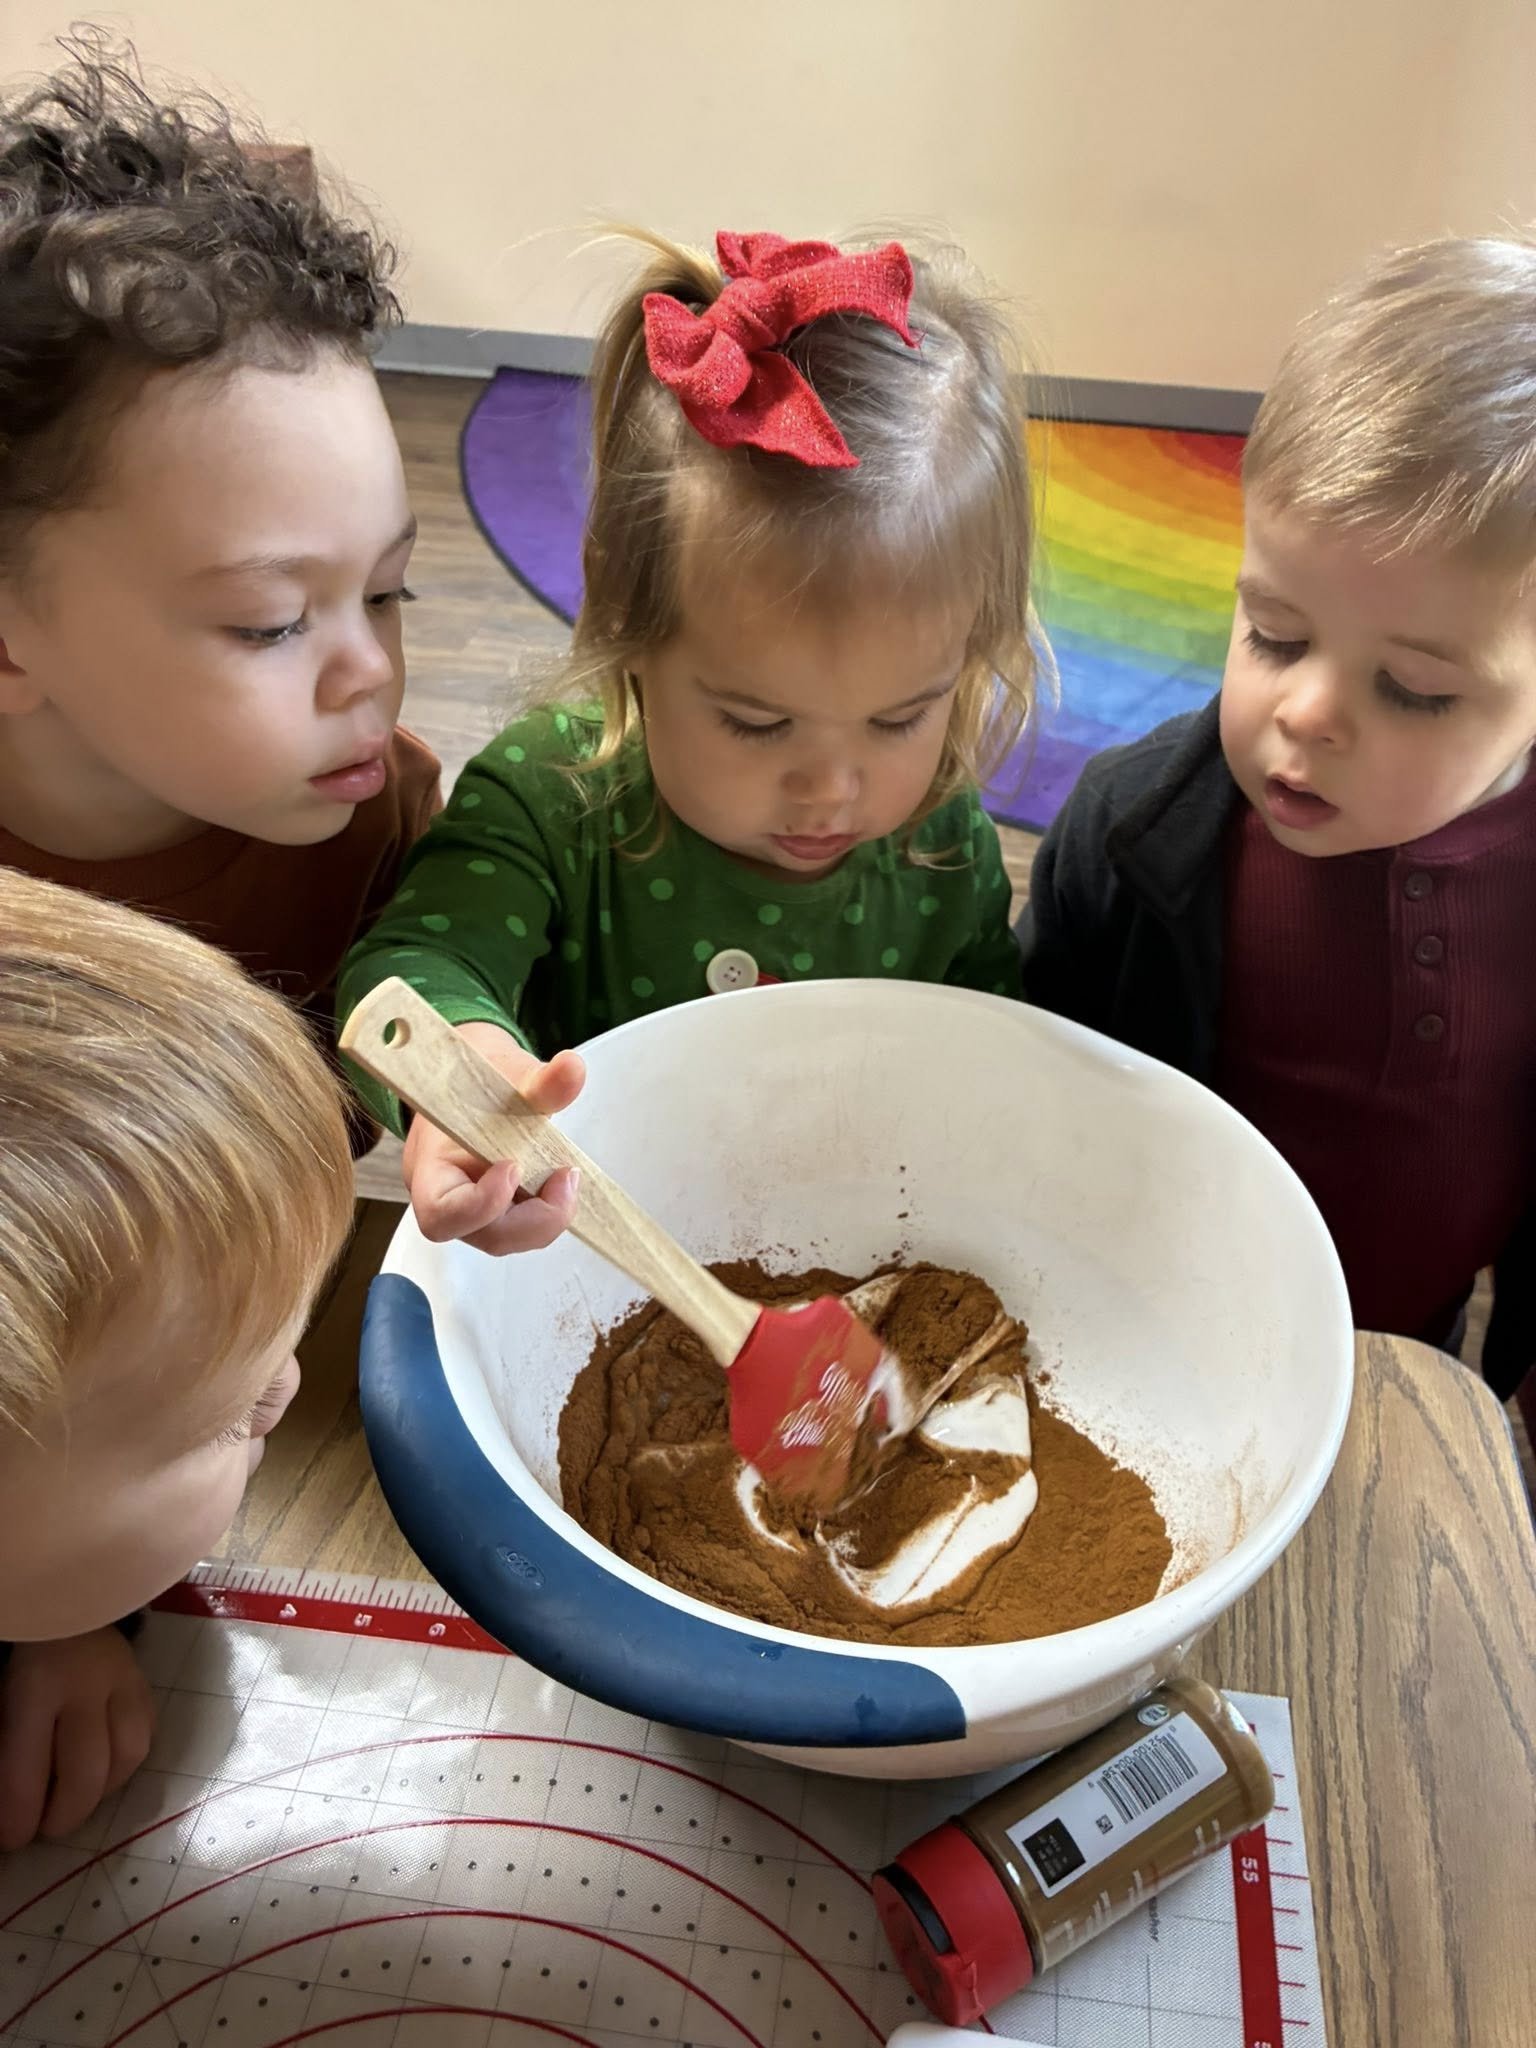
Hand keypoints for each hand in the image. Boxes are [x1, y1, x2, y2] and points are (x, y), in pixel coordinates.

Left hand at [0, 1627, 154, 1851]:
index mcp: (36, 1687)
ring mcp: (124, 1681)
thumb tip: (8, 1803)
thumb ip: (6, 1744)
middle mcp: (87, 1685)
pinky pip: (145, 1736)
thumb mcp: (0, 1696)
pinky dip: (124, 1764)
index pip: (29, 1770)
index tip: (11, 1840)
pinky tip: (102, 1771)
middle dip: (64, 1815)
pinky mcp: (143, 1681)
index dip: (19, 1816)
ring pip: (126, 1757)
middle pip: (86, 1771)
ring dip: (100, 1792)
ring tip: (75, 1801)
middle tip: (45, 1830)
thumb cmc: (21, 1651)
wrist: (62, 1595)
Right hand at [401, 1019, 586, 1253]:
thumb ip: (541, 1080)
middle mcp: (448, 1199)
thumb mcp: (508, 1074)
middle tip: (565, 1177)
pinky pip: (522, 1227)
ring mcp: (474, 1211)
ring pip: (509, 1236)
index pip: (440, 1214)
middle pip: (485, 1236)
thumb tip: (574, 1067)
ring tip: (566, 1174)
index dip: (480, 1205)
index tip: (514, 1166)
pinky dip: (548, 1209)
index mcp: (430, 1169)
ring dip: (546, 1214)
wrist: (469, 1081)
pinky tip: (561, 1180)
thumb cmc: (475, 1081)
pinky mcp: (499, 1212)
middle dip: (534, 1218)